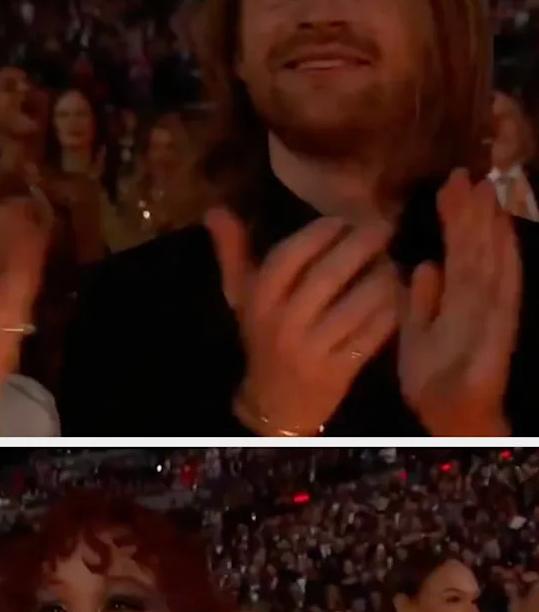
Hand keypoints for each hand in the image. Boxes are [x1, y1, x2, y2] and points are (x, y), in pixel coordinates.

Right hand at [207, 207, 398, 434]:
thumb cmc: (262, 338)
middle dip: (364, 243)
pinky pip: (377, 330)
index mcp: (259, 299)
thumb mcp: (243, 297)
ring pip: (362, 300)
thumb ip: (233, 252)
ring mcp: (315, 348)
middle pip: (332, 273)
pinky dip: (393, 307)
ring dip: (383, 274)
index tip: (346, 219)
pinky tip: (396, 294)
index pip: (294, 252)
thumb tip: (215, 210)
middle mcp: (285, 323)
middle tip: (384, 227)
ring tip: (390, 261)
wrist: (276, 402)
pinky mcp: (342, 369)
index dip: (326, 229)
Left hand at [399, 170, 520, 435]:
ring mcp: (491, 313)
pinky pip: (502, 292)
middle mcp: (477, 300)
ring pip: (490, 262)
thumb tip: (423, 266)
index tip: (449, 184)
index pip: (456, 252)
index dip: (454, 219)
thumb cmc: (434, 378)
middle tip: (466, 172)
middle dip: (472, 212)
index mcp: (455, 299)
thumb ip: (420, 302)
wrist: (447, 417)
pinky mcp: (499, 330)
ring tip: (487, 190)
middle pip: (474, 249)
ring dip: (490, 227)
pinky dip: (504, 263)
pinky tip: (502, 236)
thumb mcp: (416, 333)